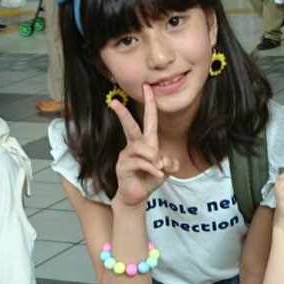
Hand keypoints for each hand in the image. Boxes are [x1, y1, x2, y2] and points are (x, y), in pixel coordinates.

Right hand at [110, 84, 178, 206]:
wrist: (136, 197)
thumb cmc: (148, 180)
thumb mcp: (164, 172)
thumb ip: (169, 165)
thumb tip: (167, 162)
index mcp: (145, 142)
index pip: (148, 120)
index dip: (149, 104)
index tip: (147, 87)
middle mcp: (134, 146)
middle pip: (130, 126)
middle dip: (123, 114)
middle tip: (115, 102)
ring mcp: (126, 155)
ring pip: (141, 148)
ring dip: (153, 157)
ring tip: (159, 168)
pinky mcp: (122, 166)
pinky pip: (139, 162)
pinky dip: (151, 168)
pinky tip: (157, 175)